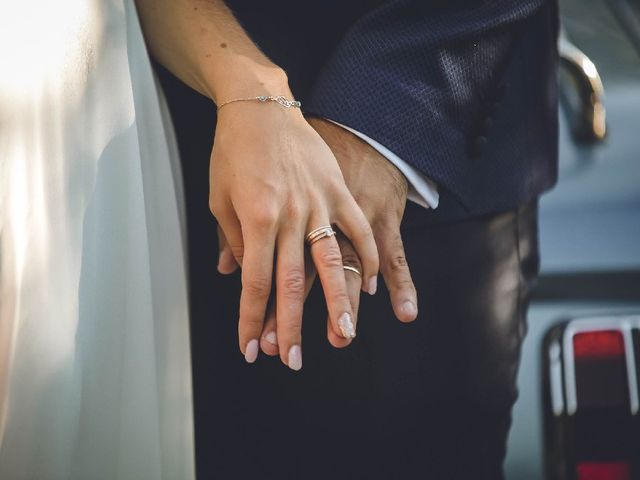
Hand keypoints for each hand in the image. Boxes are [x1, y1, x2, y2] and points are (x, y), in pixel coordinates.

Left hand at [251, 118, 417, 358]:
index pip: (254, 283)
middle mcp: (288, 216)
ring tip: (343, 335)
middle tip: (293, 360)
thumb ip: (232, 239)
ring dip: (338, 302)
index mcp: (255, 219)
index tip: (251, 348)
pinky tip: (374, 283)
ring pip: (331, 262)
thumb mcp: (221, 196)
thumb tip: (235, 275)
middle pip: (291, 283)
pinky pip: (357, 229)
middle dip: (291, 327)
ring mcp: (317, 203)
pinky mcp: (337, 191)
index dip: (252, 319)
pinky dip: (368, 256)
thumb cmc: (233, 151)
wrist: (260, 106)